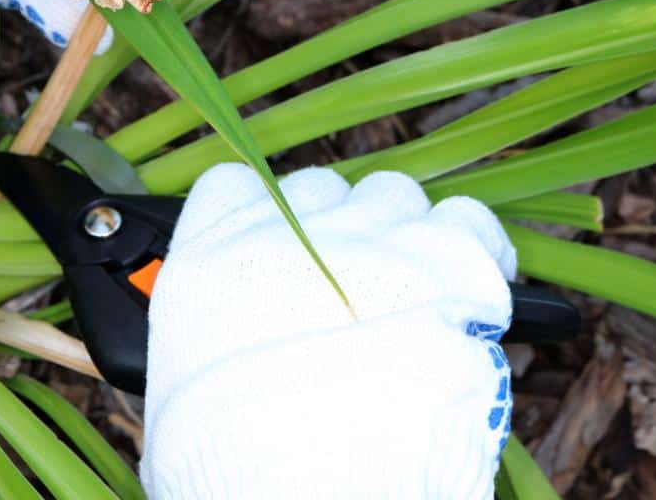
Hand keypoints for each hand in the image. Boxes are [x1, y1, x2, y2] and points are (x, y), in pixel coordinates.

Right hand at [141, 165, 516, 499]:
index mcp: (213, 257)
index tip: (279, 253)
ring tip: (413, 297)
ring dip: (402, 237)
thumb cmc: (238, 464)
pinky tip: (467, 287)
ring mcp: (369, 238)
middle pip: (322, 188)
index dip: (260, 217)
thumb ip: (209, 337)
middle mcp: (289, 232)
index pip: (233, 186)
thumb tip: (229, 344)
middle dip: (337, 230)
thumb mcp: (183, 395)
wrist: (315, 493)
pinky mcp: (445, 261)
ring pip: (393, 195)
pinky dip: (472, 247)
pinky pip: (468, 220)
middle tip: (352, 292)